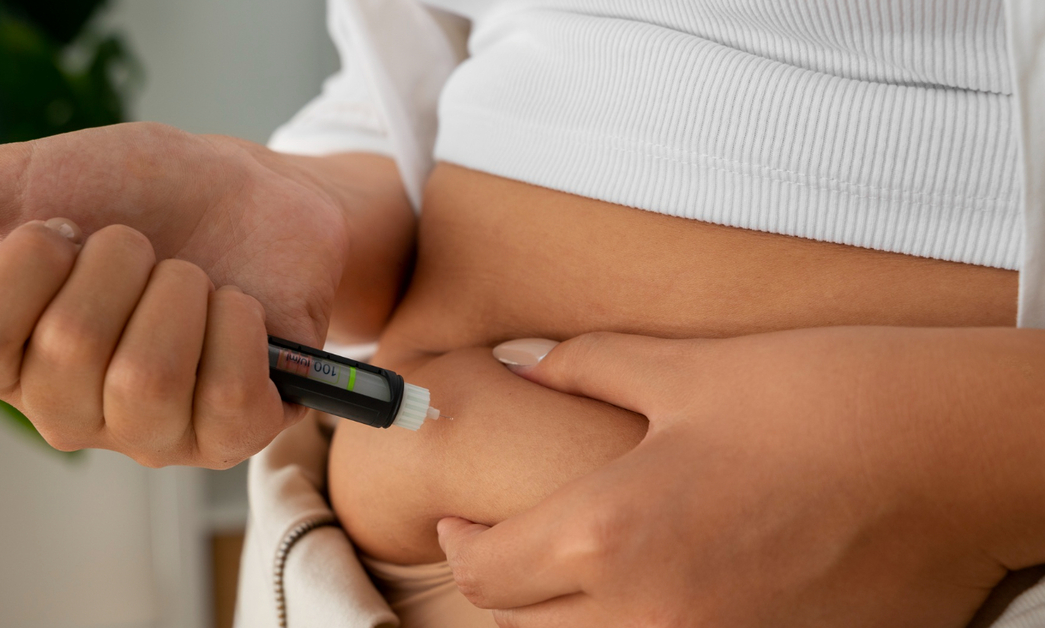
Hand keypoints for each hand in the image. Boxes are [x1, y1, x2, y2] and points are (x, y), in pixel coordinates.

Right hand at [0, 122, 409, 466]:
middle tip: (146, 248)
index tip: (65, 228)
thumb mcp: (32, 176)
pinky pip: (224, 391)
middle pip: (67, 347)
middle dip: (120, 260)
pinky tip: (237, 308)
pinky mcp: (231, 435)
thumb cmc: (147, 195)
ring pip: (145, 373)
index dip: (25, 267)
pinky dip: (236, 322)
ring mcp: (153, 434)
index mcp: (10, 359)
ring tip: (193, 277)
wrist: (256, 198)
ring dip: (180, 289)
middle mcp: (73, 411)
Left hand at [438, 328, 1044, 626]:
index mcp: (611, 535)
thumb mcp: (687, 370)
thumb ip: (582, 367)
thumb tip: (516, 363)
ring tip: (577, 570)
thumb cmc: (825, 400)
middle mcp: (649, 618)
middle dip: (503, 585)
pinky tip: (658, 592)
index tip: (461, 521)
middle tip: (510, 542)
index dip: (460, 542)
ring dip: (564, 619)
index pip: (486, 570)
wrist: (957, 456)